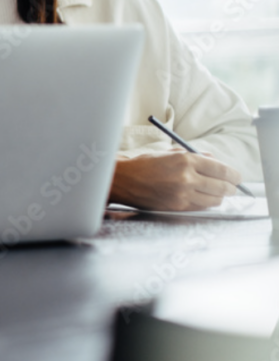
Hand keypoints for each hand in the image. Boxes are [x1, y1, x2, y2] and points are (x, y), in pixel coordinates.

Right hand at [110, 149, 241, 210]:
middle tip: (231, 186)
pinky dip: (206, 203)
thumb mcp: (169, 153)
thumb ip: (194, 156)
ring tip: (216, 192)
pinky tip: (202, 197)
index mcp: (185, 160)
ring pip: (214, 200)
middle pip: (222, 187)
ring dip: (219, 197)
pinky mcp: (177, 207)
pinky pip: (201, 207)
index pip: (221, 169)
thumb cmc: (145, 164)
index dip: (233, 174)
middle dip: (230, 187)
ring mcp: (182, 194)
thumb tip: (215, 162)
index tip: (236, 176)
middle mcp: (186, 178)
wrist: (123, 180)